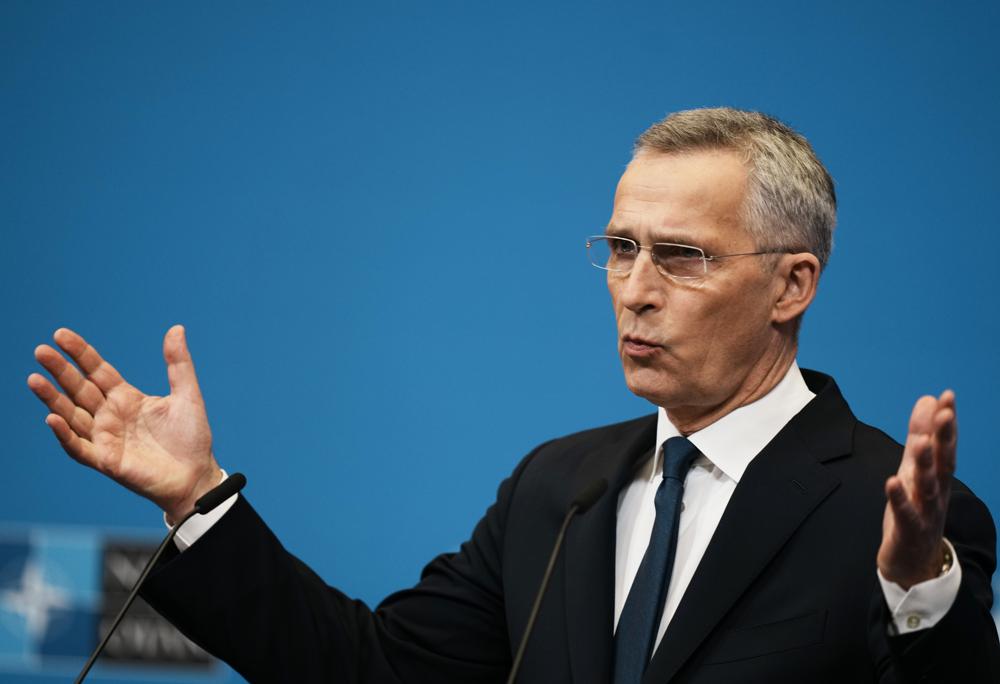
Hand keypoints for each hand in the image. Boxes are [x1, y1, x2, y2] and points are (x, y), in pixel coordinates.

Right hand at [27, 325, 221, 521]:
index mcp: (126, 398)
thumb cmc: (192, 437)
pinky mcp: (105, 460)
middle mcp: (110, 415)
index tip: (61, 334)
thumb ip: (179, 364)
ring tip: (34, 378)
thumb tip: (176, 328)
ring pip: (71, 415)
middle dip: (60, 370)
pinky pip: (78, 447)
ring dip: (53, 398)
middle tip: (41, 350)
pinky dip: (65, 434)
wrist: (196, 475)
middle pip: (79, 388)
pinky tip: (53, 417)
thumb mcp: (187, 395)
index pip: (97, 370)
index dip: (80, 353)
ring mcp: (105, 438)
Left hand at [877, 390, 956, 589]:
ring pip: (928, 487)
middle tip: (946, 413)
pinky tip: (891, 481)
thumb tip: (927, 400)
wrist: (914, 561)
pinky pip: (906, 514)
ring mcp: (926, 513)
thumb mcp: (915, 468)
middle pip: (943, 463)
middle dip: (945, 438)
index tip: (947, 396)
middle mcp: (936, 492)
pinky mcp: (909, 531)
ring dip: (927, 465)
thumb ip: (920, 435)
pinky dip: (899, 498)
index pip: (945, 445)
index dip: (946, 422)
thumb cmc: (916, 510)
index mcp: (938, 476)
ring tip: (923, 442)